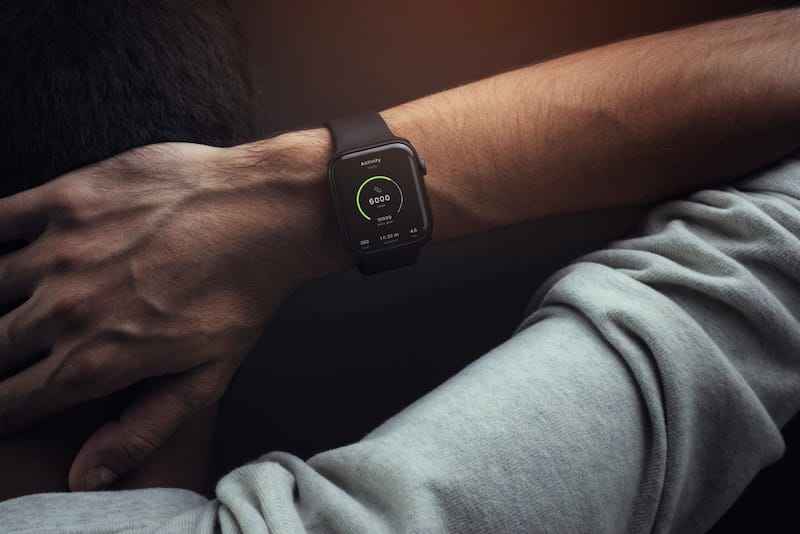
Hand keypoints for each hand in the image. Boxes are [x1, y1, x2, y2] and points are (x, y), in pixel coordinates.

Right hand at [0, 129, 344, 489]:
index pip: (10, 403)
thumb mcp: (206, 380)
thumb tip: (87, 475)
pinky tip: (5, 252)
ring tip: (13, 304)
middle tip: (14, 349)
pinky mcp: (69, 200)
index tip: (5, 403)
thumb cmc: (244, 295)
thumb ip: (141, 430)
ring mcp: (62, 252)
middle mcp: (66, 311)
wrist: (268, 215)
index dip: (0, 409)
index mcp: (96, 362)